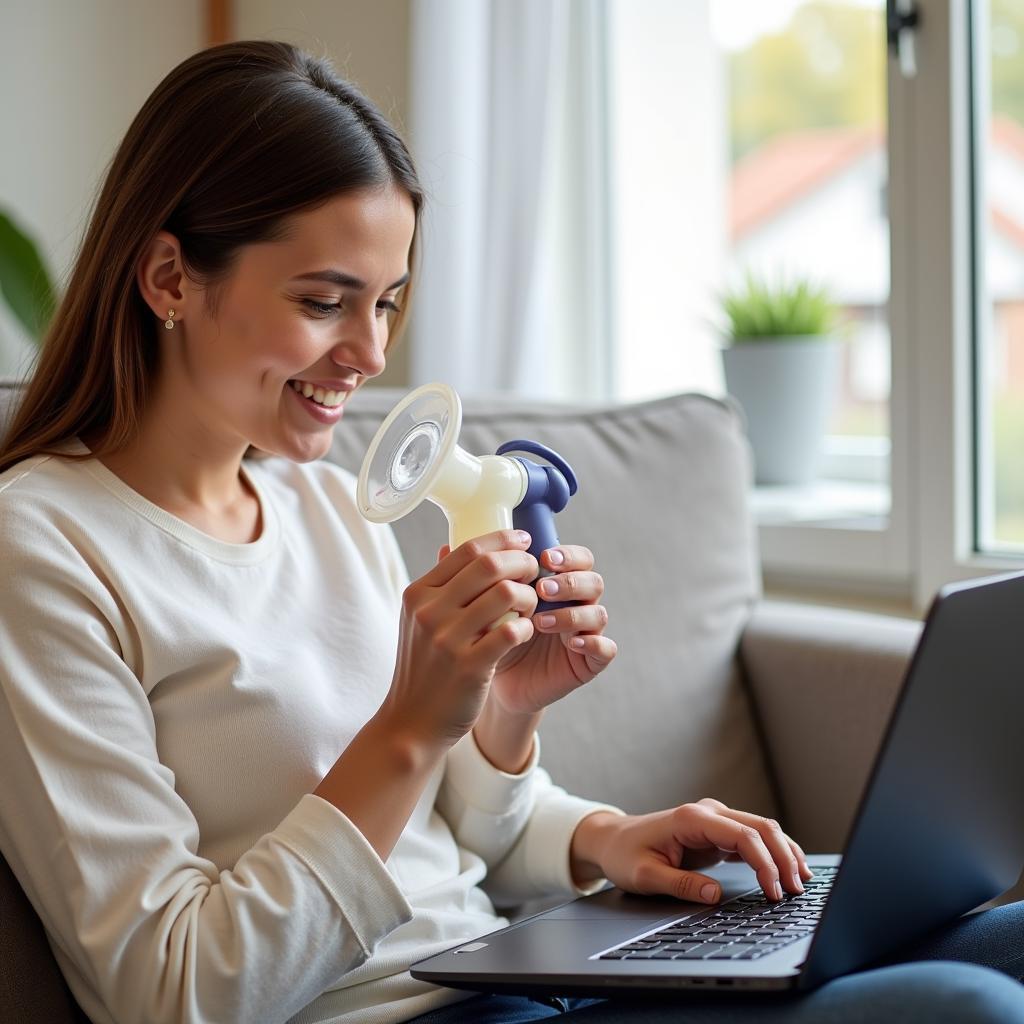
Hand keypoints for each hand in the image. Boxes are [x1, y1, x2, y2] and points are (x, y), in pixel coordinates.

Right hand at [380, 530, 538, 748]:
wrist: (411, 722)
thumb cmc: (424, 666)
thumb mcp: (417, 621)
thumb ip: (438, 586)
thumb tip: (454, 546)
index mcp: (418, 594)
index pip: (467, 549)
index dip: (502, 540)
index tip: (523, 541)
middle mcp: (429, 612)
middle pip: (489, 565)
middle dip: (522, 562)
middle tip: (535, 570)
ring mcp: (447, 640)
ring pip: (505, 594)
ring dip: (528, 595)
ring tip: (531, 604)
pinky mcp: (468, 667)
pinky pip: (511, 633)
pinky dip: (525, 626)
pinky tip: (526, 631)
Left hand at [485, 544, 617, 715]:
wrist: (485, 688)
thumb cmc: (485, 640)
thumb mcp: (478, 608)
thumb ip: (471, 579)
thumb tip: (445, 548)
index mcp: (553, 582)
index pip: (573, 557)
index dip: (564, 553)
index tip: (540, 554)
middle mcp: (573, 604)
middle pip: (592, 578)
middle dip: (570, 579)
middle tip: (542, 585)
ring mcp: (584, 632)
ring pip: (598, 612)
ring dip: (572, 612)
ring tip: (541, 619)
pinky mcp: (588, 662)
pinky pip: (605, 649)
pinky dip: (592, 642)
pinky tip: (571, 642)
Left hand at [570, 798, 812, 903]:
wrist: (612, 839)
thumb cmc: (625, 855)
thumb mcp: (645, 876)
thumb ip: (680, 884)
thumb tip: (715, 896)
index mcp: (691, 819)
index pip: (742, 836)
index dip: (764, 864)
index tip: (774, 893)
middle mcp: (708, 812)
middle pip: (761, 827)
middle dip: (784, 857)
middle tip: (797, 891)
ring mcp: (715, 819)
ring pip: (762, 829)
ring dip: (784, 852)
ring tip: (802, 881)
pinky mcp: (717, 832)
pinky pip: (753, 838)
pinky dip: (773, 852)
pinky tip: (788, 870)